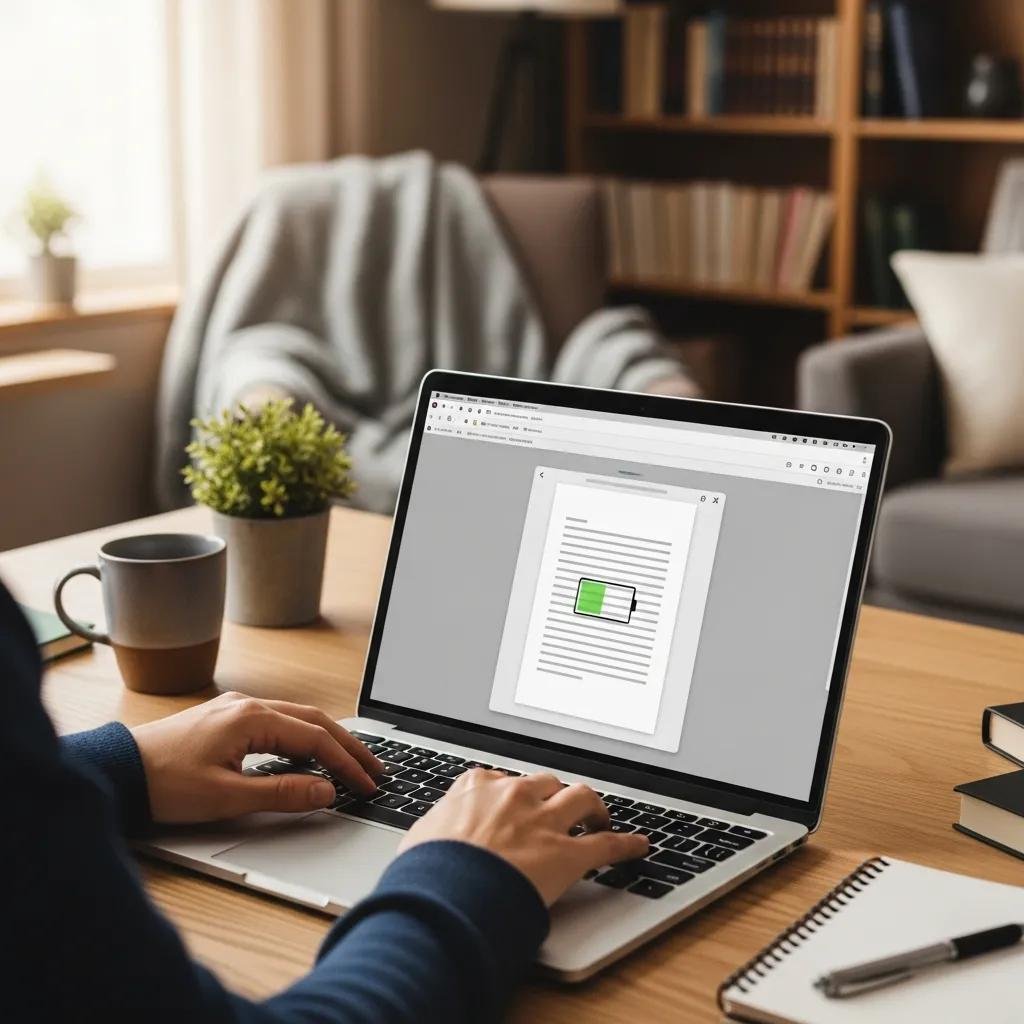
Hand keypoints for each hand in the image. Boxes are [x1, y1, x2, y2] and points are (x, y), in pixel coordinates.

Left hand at [130, 691, 382, 823]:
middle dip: (348, 746)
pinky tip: (307, 756)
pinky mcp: (226, 719)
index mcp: (252, 718)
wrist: (117, 771)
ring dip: (327, 741)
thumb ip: (282, 793)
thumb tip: (326, 791)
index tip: (367, 784)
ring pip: (297, 719)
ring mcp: (236, 709)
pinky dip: (303, 738)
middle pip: (314, 721)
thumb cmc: (164, 784)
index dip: (346, 764)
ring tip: (350, 763)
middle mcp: (248, 705)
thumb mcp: (226, 797)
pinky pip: (278, 722)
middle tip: (374, 769)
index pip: (316, 739)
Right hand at [398, 770, 648, 905]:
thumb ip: (435, 830)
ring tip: (597, 817)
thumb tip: (430, 841)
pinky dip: (626, 844)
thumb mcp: (419, 839)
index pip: (501, 779)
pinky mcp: (567, 854)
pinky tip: (638, 845)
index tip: (514, 802)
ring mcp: (544, 822)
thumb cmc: (427, 871)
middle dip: (553, 794)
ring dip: (592, 807)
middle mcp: (515, 796)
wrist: (446, 893)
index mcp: (478, 787)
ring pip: (581, 797)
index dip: (511, 793)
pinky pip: (606, 844)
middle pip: (546, 782)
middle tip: (558, 809)